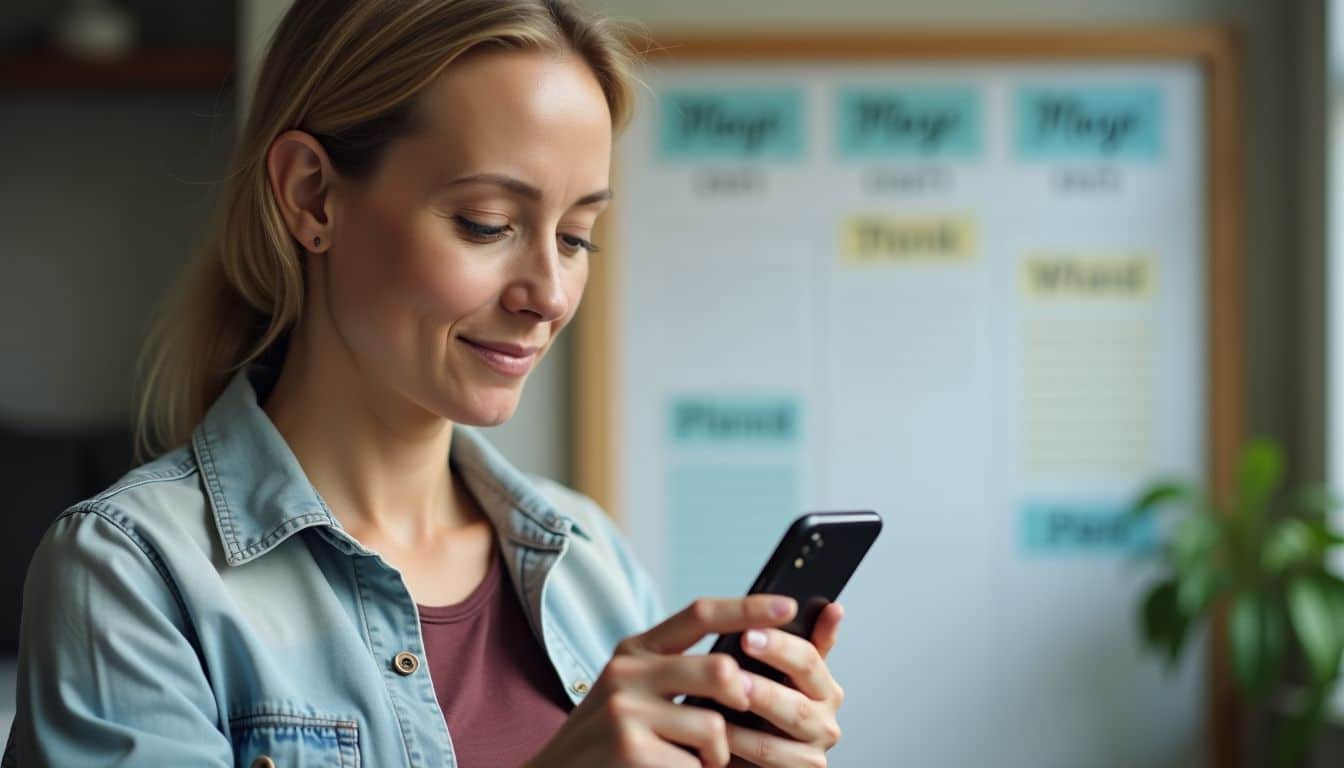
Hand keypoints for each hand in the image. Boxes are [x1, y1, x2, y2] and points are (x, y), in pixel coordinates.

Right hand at [524, 595, 799, 767]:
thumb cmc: (607, 741)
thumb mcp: (630, 691)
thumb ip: (672, 672)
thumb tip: (741, 666)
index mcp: (634, 650)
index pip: (699, 613)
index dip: (747, 608)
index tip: (788, 606)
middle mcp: (628, 672)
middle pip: (720, 670)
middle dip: (744, 701)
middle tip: (741, 719)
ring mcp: (626, 712)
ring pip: (713, 727)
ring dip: (717, 756)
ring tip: (698, 763)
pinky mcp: (630, 750)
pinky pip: (696, 766)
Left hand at [727, 602, 845, 767]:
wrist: (752, 755)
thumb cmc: (764, 709)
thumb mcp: (783, 671)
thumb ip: (805, 641)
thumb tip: (832, 606)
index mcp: (826, 689)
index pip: (810, 660)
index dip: (779, 646)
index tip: (748, 632)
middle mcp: (826, 723)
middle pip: (797, 704)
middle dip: (761, 688)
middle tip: (731, 674)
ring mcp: (812, 754)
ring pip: (775, 740)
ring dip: (743, 725)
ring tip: (716, 705)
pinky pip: (764, 762)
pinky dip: (737, 748)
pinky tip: (715, 734)